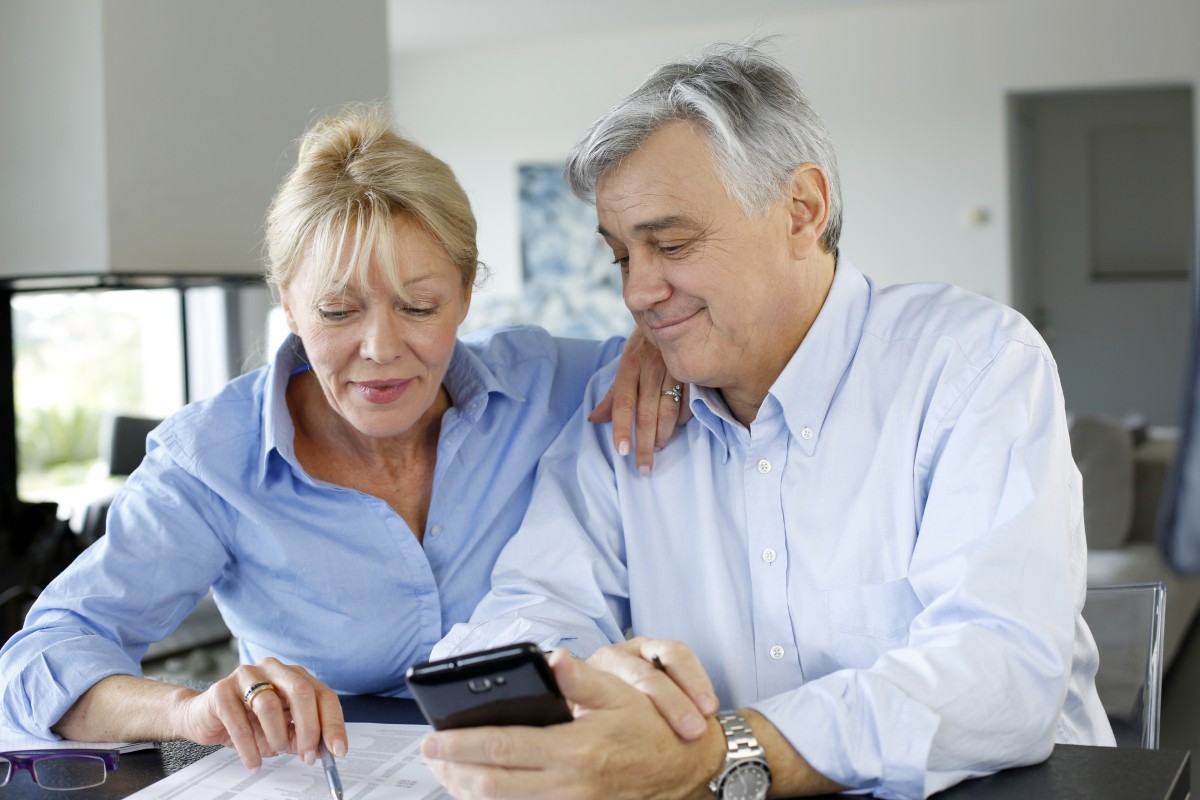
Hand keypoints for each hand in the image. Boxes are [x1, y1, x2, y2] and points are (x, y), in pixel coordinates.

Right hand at [172, 657, 345, 770]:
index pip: (323, 695)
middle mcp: (273, 669)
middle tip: (308, 756)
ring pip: (269, 705)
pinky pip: (240, 721)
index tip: (337, 750)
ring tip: (274, 751)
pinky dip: (250, 748)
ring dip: (276, 737)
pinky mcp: (221, 691)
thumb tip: (324, 751)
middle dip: (309, 729)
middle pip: (301, 692)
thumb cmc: (247, 720)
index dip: (332, 723)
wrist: (203, 717)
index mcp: (294, 675)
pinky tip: (253, 761)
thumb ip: (302, 737)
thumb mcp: (282, 731)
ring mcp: (246, 676)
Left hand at [422, 648, 724, 799]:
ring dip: (466, 791)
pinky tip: (480, 791)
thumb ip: (581, 677)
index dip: (461, 744)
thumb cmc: (650, 729)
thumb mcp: (621, 693)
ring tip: (445, 772)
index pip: (503, 747)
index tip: (433, 738)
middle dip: (452, 770)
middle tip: (428, 755)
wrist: (685, 770)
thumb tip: (552, 658)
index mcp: (576, 748)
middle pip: (492, 785)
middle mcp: (570, 785)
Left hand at [589, 326, 690, 474]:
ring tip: (659, 447)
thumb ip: (612, 396)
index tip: (623, 451)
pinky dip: (684, 419)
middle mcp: (650, 367)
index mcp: (629, 366)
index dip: (622, 428)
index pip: (623, 402)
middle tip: (644, 469)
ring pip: (670, 411)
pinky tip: (678, 427)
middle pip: (647, 413)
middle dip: (645, 445)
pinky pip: (690, 403)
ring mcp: (674, 368)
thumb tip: (593, 420)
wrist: (671, 311)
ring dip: (665, 435)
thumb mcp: (625, 365)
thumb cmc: (644, 345)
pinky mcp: (694, 371)